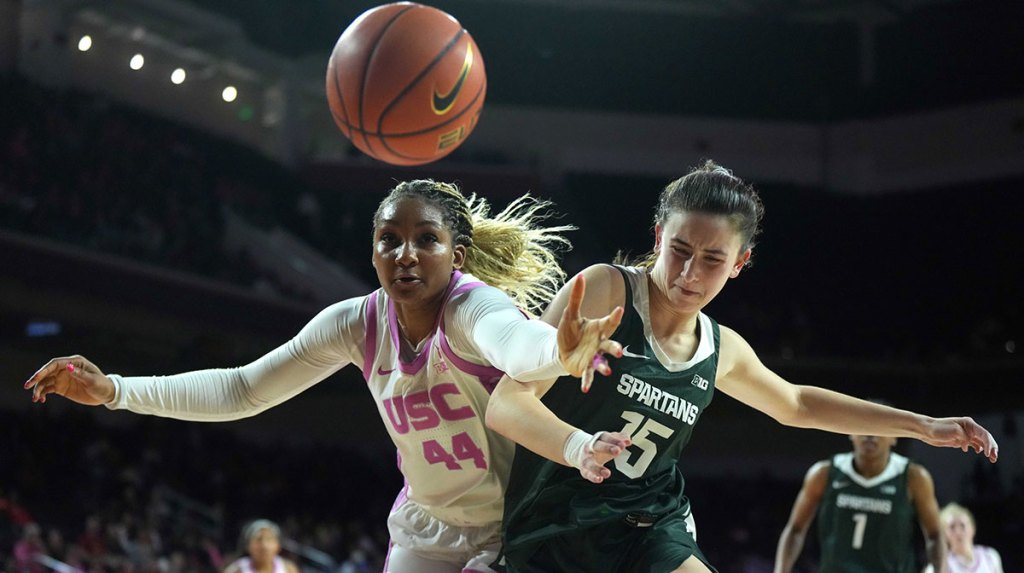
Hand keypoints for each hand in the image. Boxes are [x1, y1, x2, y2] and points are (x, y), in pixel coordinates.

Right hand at [24, 355, 114, 405]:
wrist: (106, 394)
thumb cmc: (102, 385)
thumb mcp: (92, 380)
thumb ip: (80, 374)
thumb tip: (68, 367)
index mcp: (74, 362)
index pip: (55, 364)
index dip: (44, 370)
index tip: (36, 378)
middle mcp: (66, 368)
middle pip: (47, 372)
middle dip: (37, 378)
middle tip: (27, 386)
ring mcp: (63, 378)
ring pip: (46, 381)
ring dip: (38, 389)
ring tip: (35, 399)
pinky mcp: (61, 387)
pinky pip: (48, 389)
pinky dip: (43, 394)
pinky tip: (41, 400)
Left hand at [556, 275, 623, 392]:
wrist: (561, 350)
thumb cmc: (570, 330)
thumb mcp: (570, 313)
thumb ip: (577, 297)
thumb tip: (580, 275)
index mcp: (598, 329)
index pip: (609, 322)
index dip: (614, 317)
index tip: (619, 310)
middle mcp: (599, 344)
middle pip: (610, 345)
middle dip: (615, 348)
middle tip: (619, 351)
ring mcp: (593, 357)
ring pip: (602, 362)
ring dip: (604, 367)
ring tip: (607, 372)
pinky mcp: (585, 368)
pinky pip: (588, 375)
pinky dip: (587, 382)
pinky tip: (585, 389)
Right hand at [578, 431, 630, 483]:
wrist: (579, 449)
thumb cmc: (599, 445)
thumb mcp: (609, 439)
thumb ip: (619, 439)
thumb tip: (628, 440)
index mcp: (598, 439)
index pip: (605, 437)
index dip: (614, 440)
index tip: (623, 444)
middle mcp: (590, 447)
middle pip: (597, 446)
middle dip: (607, 448)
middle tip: (617, 451)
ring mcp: (586, 459)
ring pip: (590, 463)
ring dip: (598, 468)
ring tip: (607, 473)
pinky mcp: (584, 469)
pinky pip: (587, 473)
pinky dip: (592, 477)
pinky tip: (599, 479)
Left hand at [922, 417, 998, 462]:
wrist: (926, 431)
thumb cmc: (938, 429)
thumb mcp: (953, 431)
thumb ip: (964, 437)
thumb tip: (969, 445)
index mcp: (969, 423)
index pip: (984, 434)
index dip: (989, 444)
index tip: (989, 453)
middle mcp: (969, 428)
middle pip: (985, 438)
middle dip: (992, 448)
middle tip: (994, 458)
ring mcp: (965, 434)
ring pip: (980, 442)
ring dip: (987, 450)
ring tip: (992, 459)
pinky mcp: (960, 440)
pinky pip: (973, 444)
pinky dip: (978, 448)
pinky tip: (979, 452)